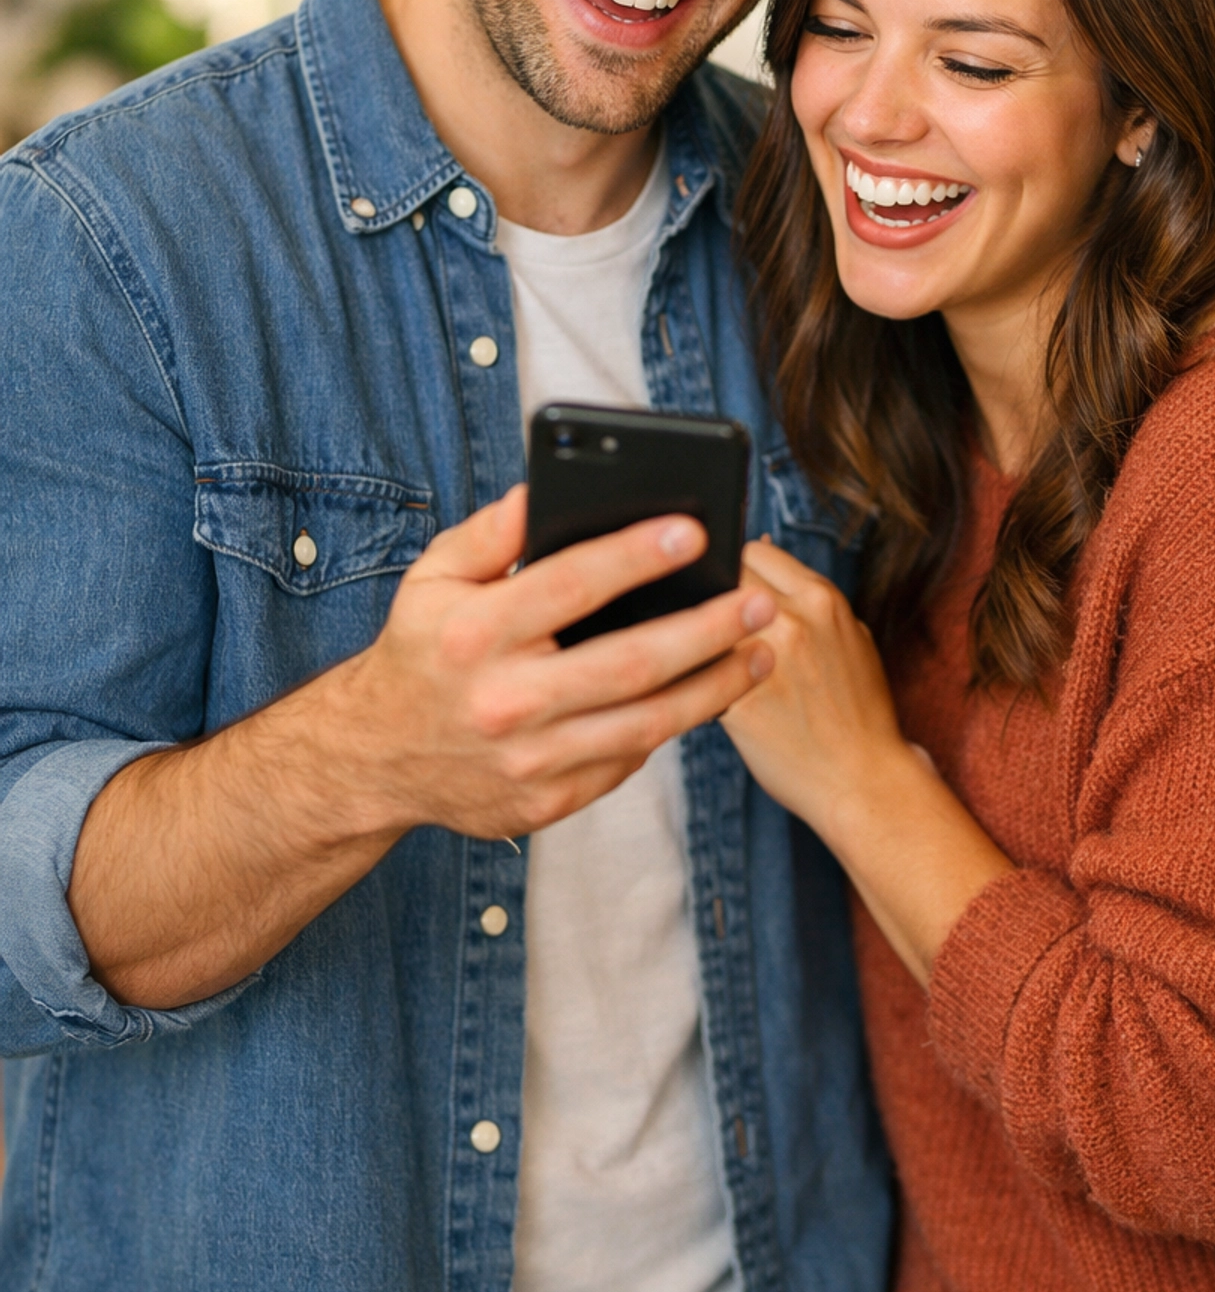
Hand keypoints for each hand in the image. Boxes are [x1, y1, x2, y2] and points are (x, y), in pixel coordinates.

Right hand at [325, 486, 776, 843]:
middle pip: (628, 664)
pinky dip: (669, 727)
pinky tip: (706, 695)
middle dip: (706, 630)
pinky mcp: (544, 802)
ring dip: (713, 688)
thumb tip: (543, 488)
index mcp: (475, 633)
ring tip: (762, 654)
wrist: (375, 758)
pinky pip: (625, 762)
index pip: (569, 585)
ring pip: (644, 724)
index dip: (635, 555)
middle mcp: (503, 700)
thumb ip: (489, 532)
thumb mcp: (433, 578)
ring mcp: (526, 760)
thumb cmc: (419, 651)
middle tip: (759, 601)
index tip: (694, 530)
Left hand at [718, 536, 909, 845]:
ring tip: (696, 652)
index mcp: (821, 598)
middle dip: (711, 594)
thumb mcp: (851, 637)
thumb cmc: (856, 712)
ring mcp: (764, 661)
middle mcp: (793, 619)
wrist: (864, 781)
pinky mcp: (737, 704)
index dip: (735, 567)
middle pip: (723, 578)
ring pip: (702, 622)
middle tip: (708, 622)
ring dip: (695, 634)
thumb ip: (808, 599)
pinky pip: (694, 674)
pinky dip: (688, 678)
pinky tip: (694, 689)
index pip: (753, 550)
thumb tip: (760, 550)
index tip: (725, 586)